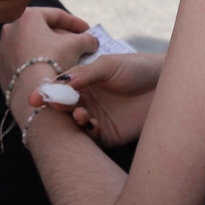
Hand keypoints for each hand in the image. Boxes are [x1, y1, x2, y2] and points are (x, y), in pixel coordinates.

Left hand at [0, 8, 99, 130]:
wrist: (33, 95)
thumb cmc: (54, 62)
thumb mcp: (77, 45)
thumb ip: (87, 39)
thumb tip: (92, 41)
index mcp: (26, 16)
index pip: (56, 15)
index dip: (75, 23)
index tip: (87, 30)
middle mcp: (9, 29)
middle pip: (41, 30)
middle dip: (61, 37)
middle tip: (78, 45)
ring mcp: (1, 49)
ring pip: (30, 46)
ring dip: (47, 50)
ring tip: (64, 60)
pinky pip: (20, 61)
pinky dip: (33, 63)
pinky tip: (47, 72)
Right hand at [33, 51, 164, 146]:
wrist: (169, 84)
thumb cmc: (138, 68)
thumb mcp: (111, 65)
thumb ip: (87, 74)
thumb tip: (63, 83)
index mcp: (84, 81)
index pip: (60, 87)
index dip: (47, 91)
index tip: (35, 97)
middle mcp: (87, 100)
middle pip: (63, 107)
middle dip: (56, 108)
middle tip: (54, 107)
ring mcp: (97, 118)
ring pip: (74, 125)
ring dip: (72, 120)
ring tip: (80, 113)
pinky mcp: (109, 135)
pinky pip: (91, 138)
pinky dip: (87, 133)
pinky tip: (91, 124)